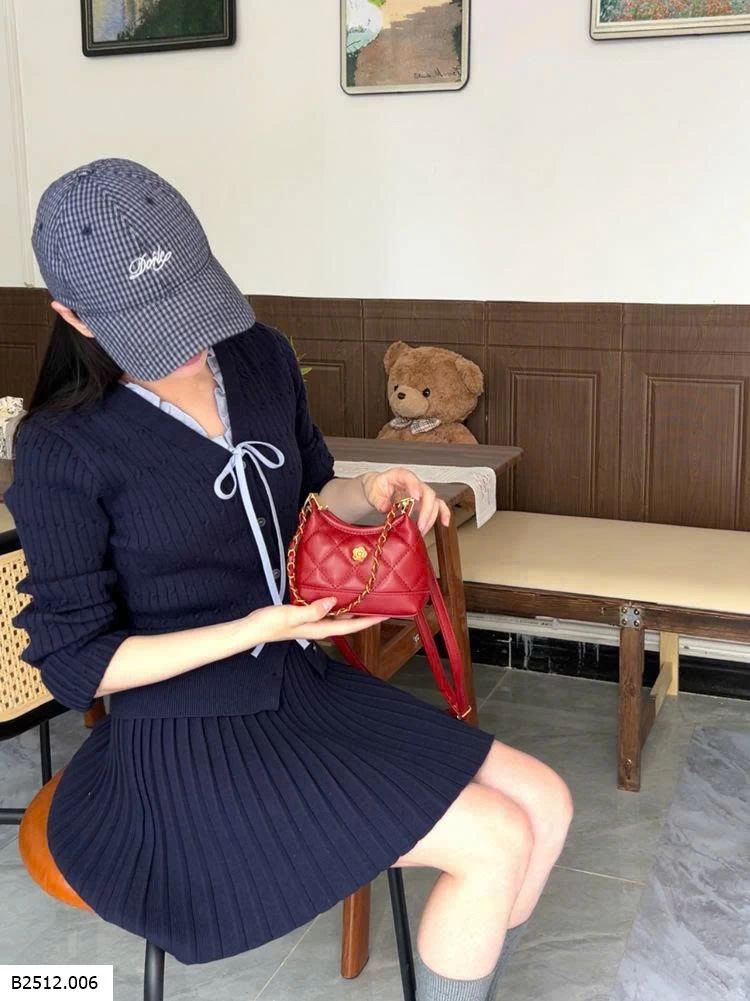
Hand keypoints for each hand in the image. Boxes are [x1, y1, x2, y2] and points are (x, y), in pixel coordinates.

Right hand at [245, 599, 386, 644]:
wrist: (252, 628)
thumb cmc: (270, 623)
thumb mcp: (291, 615)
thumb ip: (312, 610)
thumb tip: (333, 602)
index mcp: (320, 628)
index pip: (350, 627)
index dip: (369, 621)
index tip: (386, 615)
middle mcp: (320, 627)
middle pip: (348, 623)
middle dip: (365, 616)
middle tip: (382, 604)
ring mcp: (313, 622)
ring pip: (339, 617)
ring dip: (353, 610)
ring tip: (366, 598)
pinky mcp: (306, 616)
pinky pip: (327, 610)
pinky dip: (337, 604)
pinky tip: (339, 595)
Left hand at [361, 467, 450, 534]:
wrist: (378, 488)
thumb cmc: (376, 487)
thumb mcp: (372, 491)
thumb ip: (378, 500)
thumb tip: (385, 508)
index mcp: (401, 476)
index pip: (410, 478)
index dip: (414, 486)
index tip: (415, 497)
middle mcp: (414, 483)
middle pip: (427, 493)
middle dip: (426, 510)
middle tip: (419, 525)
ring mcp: (421, 493)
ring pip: (434, 502)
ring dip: (431, 518)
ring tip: (422, 531)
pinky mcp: (423, 502)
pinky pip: (438, 506)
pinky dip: (443, 514)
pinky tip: (444, 523)